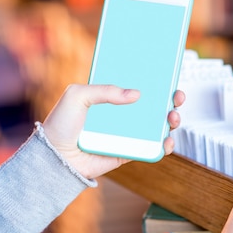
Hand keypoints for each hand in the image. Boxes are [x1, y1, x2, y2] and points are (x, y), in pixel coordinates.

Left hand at [42, 84, 184, 178]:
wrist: (55, 158)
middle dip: (171, 99)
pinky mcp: (129, 152)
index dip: (156, 79)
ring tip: (173, 117)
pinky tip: (167, 140)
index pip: (138, 84)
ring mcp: (127, 133)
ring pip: (158, 125)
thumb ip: (104, 90)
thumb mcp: (77, 95)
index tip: (169, 74)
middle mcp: (122, 114)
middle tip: (177, 96)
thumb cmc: (61, 124)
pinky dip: (164, 144)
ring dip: (172, 120)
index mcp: (111, 97)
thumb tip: (136, 94)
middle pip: (154, 103)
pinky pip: (152, 147)